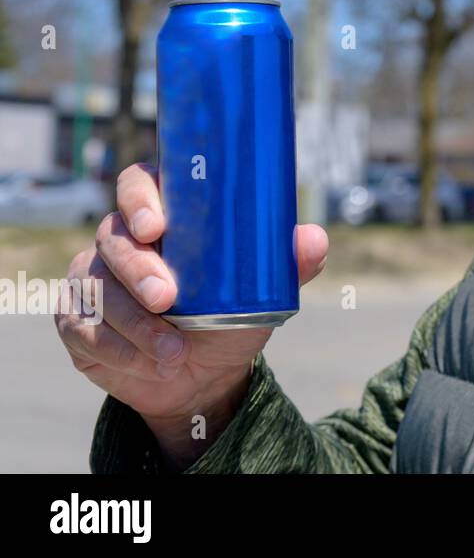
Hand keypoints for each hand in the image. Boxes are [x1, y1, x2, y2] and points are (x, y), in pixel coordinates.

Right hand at [55, 162, 328, 464]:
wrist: (204, 375)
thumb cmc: (231, 314)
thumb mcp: (264, 291)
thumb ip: (287, 263)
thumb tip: (313, 239)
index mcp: (166, 213)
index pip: (138, 183)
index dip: (140, 198)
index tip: (157, 225)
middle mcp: (122, 238)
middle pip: (114, 237)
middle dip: (139, 268)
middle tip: (167, 297)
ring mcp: (94, 277)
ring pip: (98, 287)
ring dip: (135, 323)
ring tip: (173, 350)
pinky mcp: (76, 318)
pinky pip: (85, 328)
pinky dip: (119, 349)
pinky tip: (148, 363)